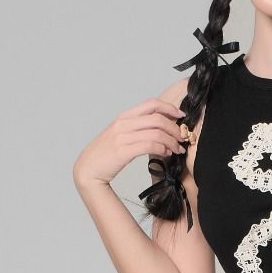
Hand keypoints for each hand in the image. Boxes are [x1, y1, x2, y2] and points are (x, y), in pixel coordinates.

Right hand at [74, 97, 190, 190]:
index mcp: (124, 117)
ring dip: (172, 141)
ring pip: (156, 132)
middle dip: (175, 128)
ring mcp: (122, 136)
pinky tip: (166, 154)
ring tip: (178, 149)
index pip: (151, 103)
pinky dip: (163, 149)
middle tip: (183, 137)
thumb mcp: (120, 135)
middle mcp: (123, 123)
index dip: (169, 108)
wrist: (88, 169)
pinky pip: (150, 145)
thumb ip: (137, 129)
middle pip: (158, 118)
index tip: (181, 116)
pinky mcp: (123, 151)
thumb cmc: (105, 154)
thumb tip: (159, 130)